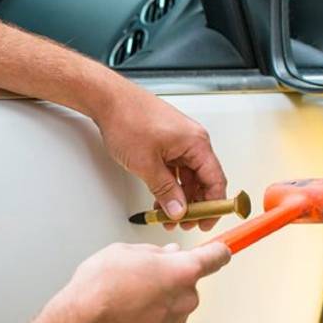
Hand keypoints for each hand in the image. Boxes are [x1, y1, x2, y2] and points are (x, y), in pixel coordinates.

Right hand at [40, 242, 230, 322]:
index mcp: (182, 272)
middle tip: (143, 272)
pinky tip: (124, 312)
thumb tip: (166, 255)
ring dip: (158, 297)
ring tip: (126, 294)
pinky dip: (147, 316)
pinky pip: (159, 321)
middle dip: (171, 276)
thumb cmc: (100, 287)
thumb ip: (154, 253)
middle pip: (188, 283)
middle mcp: (185, 299)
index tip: (221, 249)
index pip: (216, 258)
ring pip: (173, 303)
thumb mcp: (125, 252)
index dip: (218, 251)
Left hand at [96, 87, 227, 230]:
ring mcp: (179, 142)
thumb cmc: (128, 118)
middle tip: (184, 223)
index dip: (213, 205)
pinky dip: (170, 186)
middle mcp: (192, 141)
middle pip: (203, 180)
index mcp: (196, 143)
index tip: (206, 222)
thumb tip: (178, 209)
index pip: (215, 180)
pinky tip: (161, 200)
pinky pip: (174, 169)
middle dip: (194, 205)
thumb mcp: (146, 164)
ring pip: (187, 177)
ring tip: (169, 216)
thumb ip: (165, 190)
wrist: (107, 99)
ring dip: (179, 198)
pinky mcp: (166, 142)